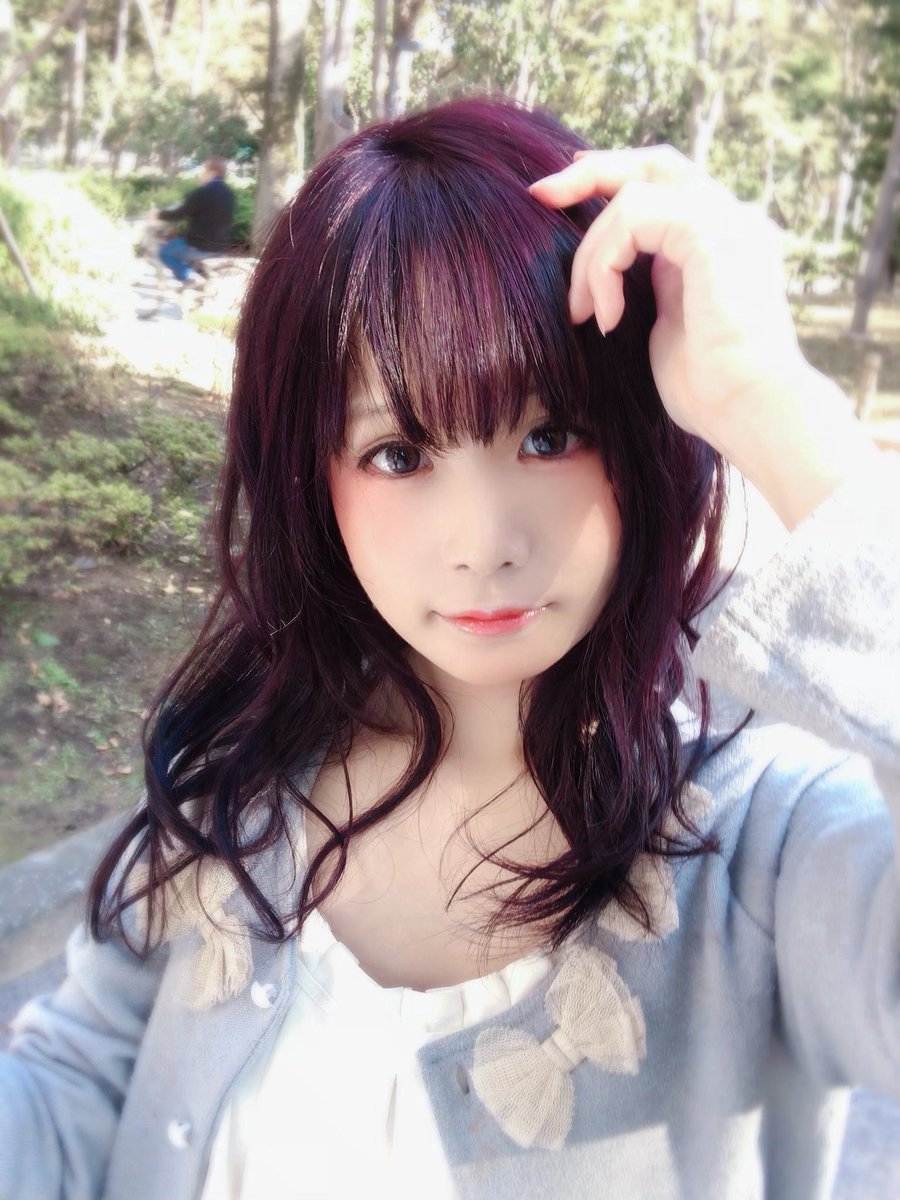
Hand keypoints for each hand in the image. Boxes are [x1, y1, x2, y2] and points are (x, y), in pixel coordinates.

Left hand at [528, 146, 877, 528]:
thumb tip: (610, 276)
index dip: (610, 178)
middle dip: (591, 172)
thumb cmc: (711, 390)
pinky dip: (607, 264)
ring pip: (634, 194)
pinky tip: (607, 316)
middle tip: (540, 195)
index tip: (558, 195)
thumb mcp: (667, 325)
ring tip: (586, 312)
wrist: (749, 413)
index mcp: (722, 238)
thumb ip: (650, 286)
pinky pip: (637, 218)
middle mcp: (733, 220)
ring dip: (593, 254)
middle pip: (654, 162)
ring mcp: (730, 224)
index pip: (664, 182)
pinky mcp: (715, 238)